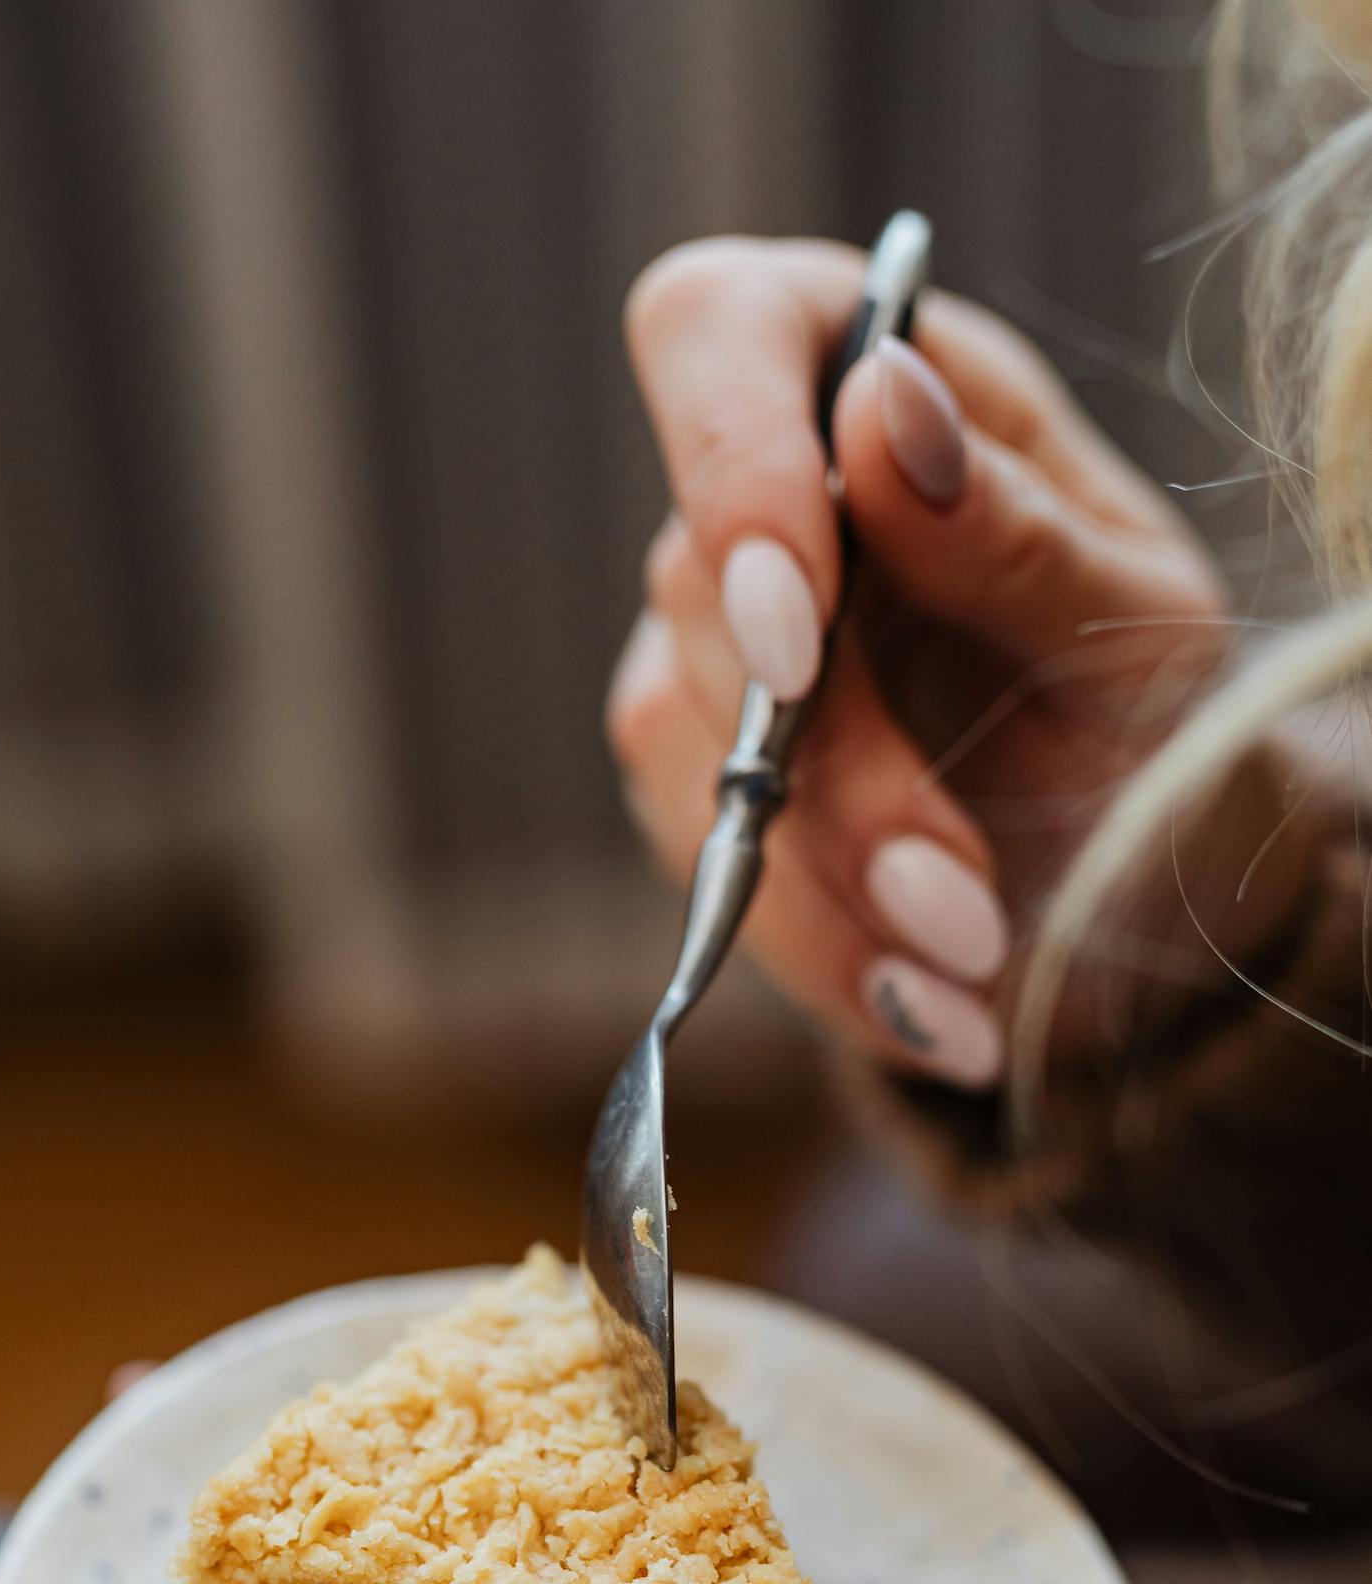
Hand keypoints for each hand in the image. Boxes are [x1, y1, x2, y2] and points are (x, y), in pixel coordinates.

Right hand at [608, 237, 1291, 1088]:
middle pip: (703, 592)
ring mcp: (706, 651)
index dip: (725, 467)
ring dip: (827, 890)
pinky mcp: (688, 789)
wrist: (1121, 884)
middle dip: (835, 773)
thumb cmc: (1142, 710)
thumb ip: (1014, 529)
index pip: (716, 332)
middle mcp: (769, 503)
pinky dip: (820, 956)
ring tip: (969, 981)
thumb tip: (883, 404)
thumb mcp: (1134, 624)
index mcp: (882, 385)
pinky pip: (702, 873)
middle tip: (958, 904)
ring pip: (685, 753)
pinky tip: (927, 1008)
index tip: (799, 633)